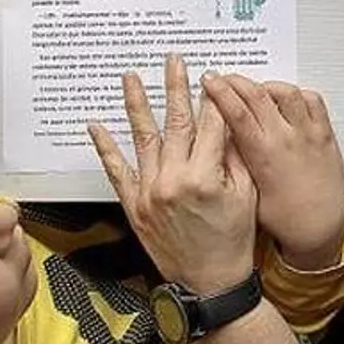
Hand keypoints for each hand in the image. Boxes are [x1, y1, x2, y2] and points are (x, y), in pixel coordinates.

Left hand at [89, 55, 257, 294]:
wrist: (210, 283)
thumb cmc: (233, 242)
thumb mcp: (246, 195)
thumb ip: (235, 157)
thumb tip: (226, 122)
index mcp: (204, 177)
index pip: (210, 124)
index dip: (212, 98)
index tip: (212, 76)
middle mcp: (173, 181)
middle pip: (176, 122)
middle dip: (176, 87)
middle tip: (173, 61)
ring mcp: (150, 193)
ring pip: (144, 138)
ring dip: (137, 105)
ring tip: (132, 78)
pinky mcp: (135, 206)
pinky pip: (117, 171)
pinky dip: (106, 148)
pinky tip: (97, 126)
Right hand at [202, 74, 343, 270]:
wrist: (319, 229)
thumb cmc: (284, 220)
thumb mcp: (248, 192)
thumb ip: (236, 162)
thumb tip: (222, 138)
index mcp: (263, 155)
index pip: (237, 112)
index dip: (219, 91)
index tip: (209, 81)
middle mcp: (286, 140)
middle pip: (257, 95)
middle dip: (235, 81)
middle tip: (224, 78)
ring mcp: (307, 135)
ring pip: (286, 91)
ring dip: (266, 85)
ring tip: (256, 88)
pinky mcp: (324, 135)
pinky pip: (313, 100)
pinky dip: (297, 93)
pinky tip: (286, 98)